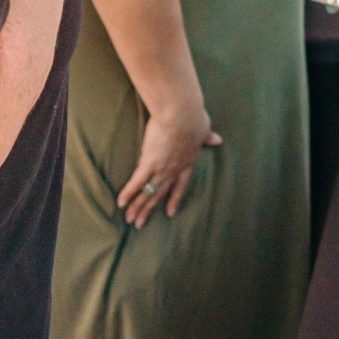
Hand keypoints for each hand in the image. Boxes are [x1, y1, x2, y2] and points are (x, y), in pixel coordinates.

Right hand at [118, 104, 218, 226]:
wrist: (182, 114)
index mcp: (187, 161)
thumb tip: (217, 139)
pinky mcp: (149, 162)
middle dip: (149, 209)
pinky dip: (128, 193)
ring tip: (129, 220)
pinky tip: (121, 203)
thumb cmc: (193, 117)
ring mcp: (162, 168)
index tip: (170, 212)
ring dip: (138, 207)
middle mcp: (174, 169)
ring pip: (148, 192)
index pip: (180, 185)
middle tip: (140, 224)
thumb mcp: (203, 128)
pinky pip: (137, 182)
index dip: (174, 198)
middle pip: (160, 193)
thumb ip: (207, 137)